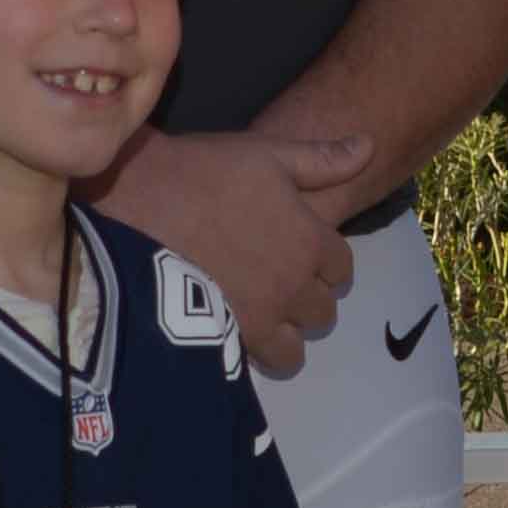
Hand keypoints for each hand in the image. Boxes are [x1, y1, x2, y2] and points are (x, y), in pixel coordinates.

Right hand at [108, 119, 379, 375]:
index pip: (341, 267)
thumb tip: (368, 148)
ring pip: (295, 345)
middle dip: (306, 298)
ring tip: (258, 312)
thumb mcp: (267, 155)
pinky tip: (232, 326)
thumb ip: (322, 160)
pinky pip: (260, 360)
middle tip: (276, 281)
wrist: (139, 206)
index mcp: (311, 240)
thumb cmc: (203, 173)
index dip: (325, 263)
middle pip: (322, 310)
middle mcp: (296, 285)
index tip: (305, 256)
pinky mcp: (229, 338)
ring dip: (285, 331)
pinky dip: (254, 348)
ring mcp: (263, 316)